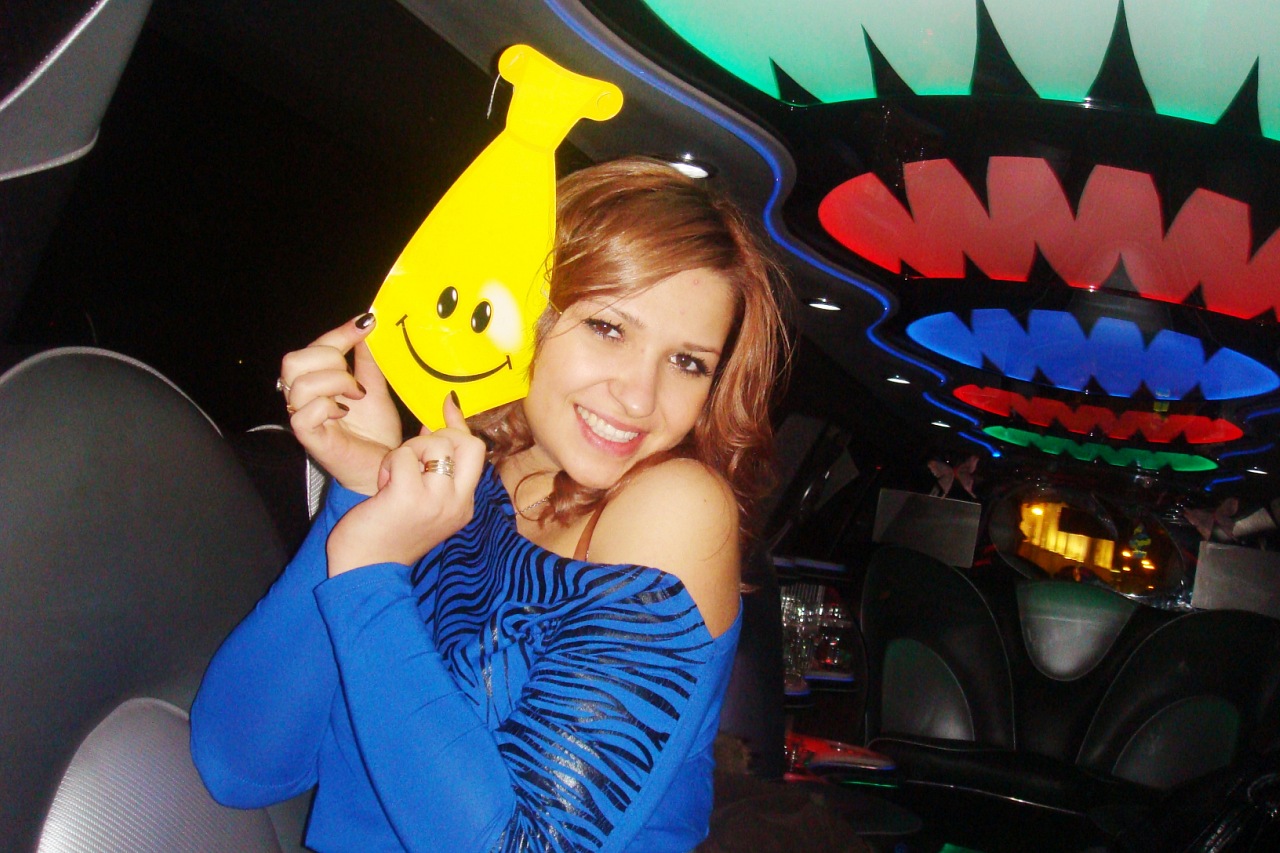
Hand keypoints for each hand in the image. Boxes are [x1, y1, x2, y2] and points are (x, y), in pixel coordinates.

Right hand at [280, 314, 401, 494]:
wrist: (385, 464)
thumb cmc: (374, 430)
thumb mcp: (374, 386)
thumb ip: (366, 360)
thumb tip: (366, 326)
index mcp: (317, 381)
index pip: (314, 347)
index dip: (339, 333)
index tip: (367, 324)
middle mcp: (304, 397)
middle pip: (293, 361)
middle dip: (329, 359)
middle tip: (354, 376)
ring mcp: (304, 418)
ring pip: (299, 384)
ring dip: (334, 383)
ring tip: (355, 395)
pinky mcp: (310, 439)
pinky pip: (302, 415)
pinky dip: (326, 407)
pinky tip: (344, 411)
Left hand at [326, 394, 485, 574]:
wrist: (366, 573)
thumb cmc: (388, 537)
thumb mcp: (423, 503)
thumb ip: (434, 471)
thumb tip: (434, 427)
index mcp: (464, 505)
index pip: (475, 453)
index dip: (459, 424)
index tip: (447, 404)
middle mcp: (457, 503)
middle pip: (469, 444)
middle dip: (440, 435)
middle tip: (415, 450)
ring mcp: (437, 501)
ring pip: (434, 444)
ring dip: (409, 450)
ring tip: (394, 474)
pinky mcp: (409, 497)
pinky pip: (403, 456)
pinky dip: (389, 463)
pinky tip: (383, 484)